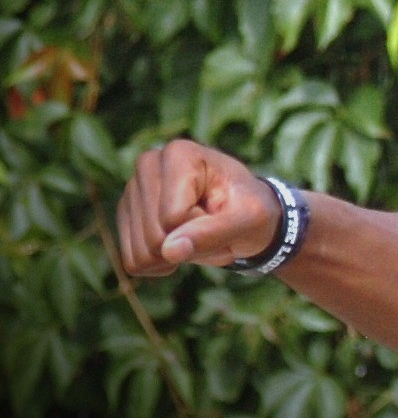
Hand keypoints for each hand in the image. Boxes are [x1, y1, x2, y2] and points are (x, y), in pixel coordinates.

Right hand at [117, 139, 281, 275]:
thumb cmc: (251, 210)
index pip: (173, 217)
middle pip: (154, 237)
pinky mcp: (126, 217)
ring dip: (178, 256)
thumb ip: (213, 232)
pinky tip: (180, 243)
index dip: (204, 226)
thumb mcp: (249, 219)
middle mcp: (148, 166)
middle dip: (191, 244)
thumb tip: (168, 250)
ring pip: (142, 254)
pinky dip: (162, 264)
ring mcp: (132, 192)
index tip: (222, 211)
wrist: (243, 215)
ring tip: (200, 233)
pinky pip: (134, 262)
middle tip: (214, 227)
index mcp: (179, 154)